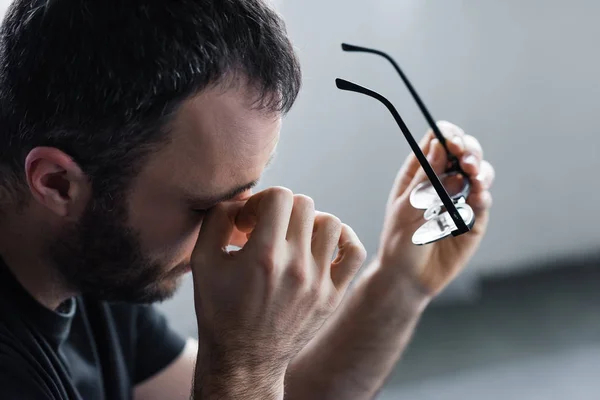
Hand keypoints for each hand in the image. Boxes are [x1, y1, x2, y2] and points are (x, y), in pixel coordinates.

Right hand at [191, 188, 365, 393]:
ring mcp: (319, 282)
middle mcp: (296, 266)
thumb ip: (217, 221)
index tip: (250, 222)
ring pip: (331, 223)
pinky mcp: (333, 295)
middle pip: (304, 205)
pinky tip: (323, 244)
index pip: (280, 196)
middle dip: (282, 208)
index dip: (261, 200)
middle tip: (268, 228)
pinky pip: (354, 252)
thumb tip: (239, 202)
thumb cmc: (220, 310)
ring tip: (294, 237)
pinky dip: (344, 239)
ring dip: (310, 222)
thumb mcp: (203, 263)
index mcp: (264, 256)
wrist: (244, 359)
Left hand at [377, 121, 494, 297]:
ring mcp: (460, 197)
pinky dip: (483, 194)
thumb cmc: (399, 241)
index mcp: (419, 171)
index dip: (448, 136)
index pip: (437, 141)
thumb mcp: (405, 208)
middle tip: (467, 163)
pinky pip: (484, 198)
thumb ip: (424, 179)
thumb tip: (439, 146)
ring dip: (480, 170)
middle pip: (464, 150)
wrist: (409, 277)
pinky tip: (477, 198)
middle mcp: (442, 179)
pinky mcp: (474, 217)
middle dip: (470, 150)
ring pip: (479, 171)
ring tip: (473, 179)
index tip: (453, 144)